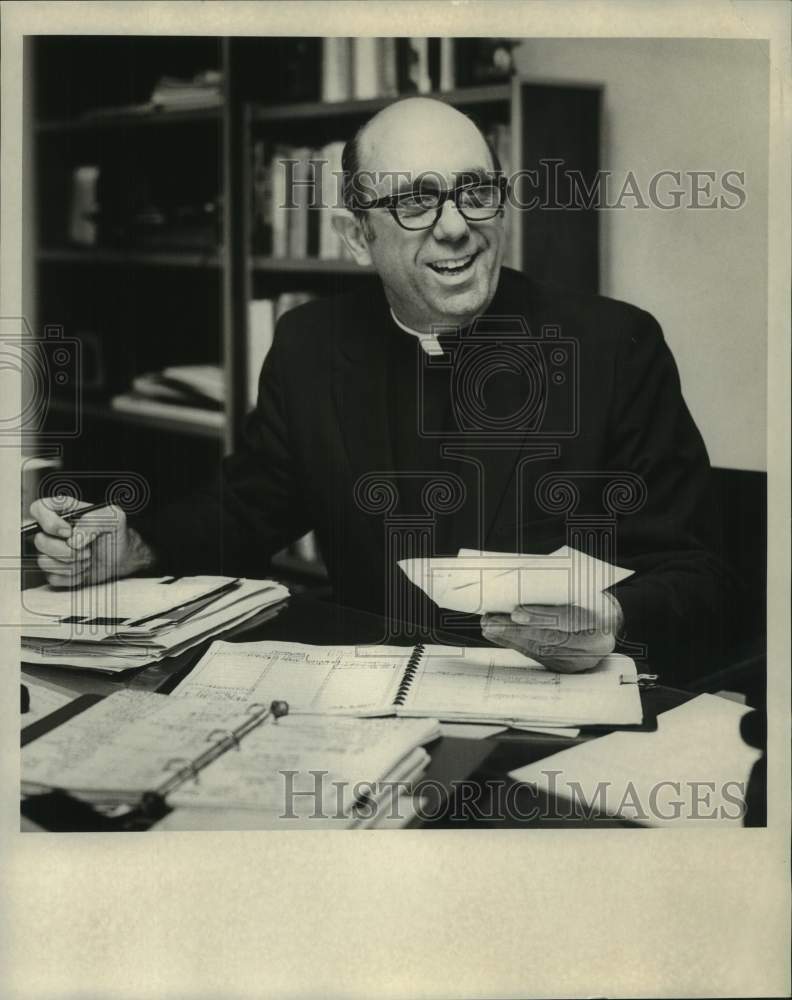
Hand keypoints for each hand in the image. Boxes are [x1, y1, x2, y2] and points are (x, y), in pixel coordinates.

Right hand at [29, 496, 154, 587]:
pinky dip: (72, 577)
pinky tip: (84, 570)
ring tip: (88, 559)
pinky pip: (52, 577)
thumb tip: (74, 539)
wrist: (122, 556)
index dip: (49, 522)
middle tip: (87, 551)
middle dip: (66, 550)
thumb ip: (93, 521)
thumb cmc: (115, 532)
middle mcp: (52, 531)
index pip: (38, 509)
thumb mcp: (113, 518)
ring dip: (71, 564)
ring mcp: (51, 551)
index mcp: (62, 511)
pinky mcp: (54, 570)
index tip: (68, 532)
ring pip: (43, 561)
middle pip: (39, 541)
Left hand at [481, 593, 623, 672]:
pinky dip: (515, 644)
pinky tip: (498, 635)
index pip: (569, 620)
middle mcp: (593, 648)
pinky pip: (536, 655)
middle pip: (550, 638)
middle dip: (517, 630)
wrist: (607, 621)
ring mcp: (578, 661)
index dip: (541, 617)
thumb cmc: (592, 600)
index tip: (516, 613)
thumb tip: (523, 591)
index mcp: (604, 622)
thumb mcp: (584, 590)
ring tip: (489, 626)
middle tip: (492, 621)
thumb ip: (560, 592)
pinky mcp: (564, 667)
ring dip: (510, 637)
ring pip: (540, 650)